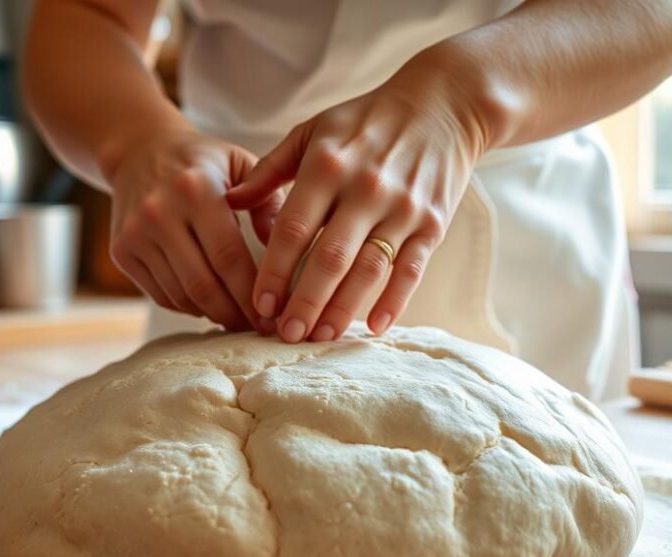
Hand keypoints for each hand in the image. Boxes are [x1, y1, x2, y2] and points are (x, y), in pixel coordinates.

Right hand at [108, 130, 283, 331]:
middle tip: (259, 328)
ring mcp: (135, 234)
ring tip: (238, 319)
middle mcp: (159, 212)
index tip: (274, 315)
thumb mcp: (241, 164)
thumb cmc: (202, 162)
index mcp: (195, 189)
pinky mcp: (121, 251)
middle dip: (235, 314)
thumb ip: (269, 203)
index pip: (229, 257)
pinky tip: (209, 305)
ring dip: (213, 314)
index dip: (252, 293)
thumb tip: (285, 255)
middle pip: (203, 284)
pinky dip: (189, 307)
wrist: (138, 151)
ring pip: (181, 295)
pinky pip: (161, 295)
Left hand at [226, 55, 486, 341]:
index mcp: (327, 165)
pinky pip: (411, 270)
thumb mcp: (313, 131)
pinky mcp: (433, 224)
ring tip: (319, 336)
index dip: (274, 271)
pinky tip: (374, 327)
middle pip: (329, 258)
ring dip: (342, 309)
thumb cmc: (365, 121)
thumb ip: (271, 169)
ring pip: (368, 270)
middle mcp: (365, 188)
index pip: (292, 229)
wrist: (442, 105)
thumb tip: (229, 202)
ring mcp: (402, 208)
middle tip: (284, 334)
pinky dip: (394, 301)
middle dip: (304, 301)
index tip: (260, 304)